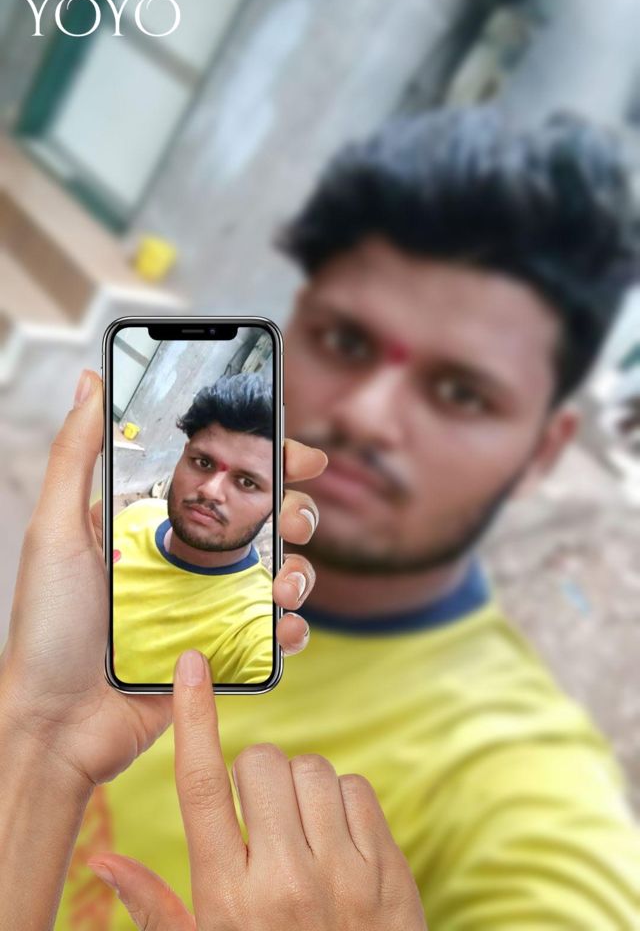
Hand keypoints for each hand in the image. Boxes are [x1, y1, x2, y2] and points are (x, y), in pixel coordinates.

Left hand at [0, 370, 326, 788]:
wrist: (55, 725)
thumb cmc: (48, 627)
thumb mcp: (56, 530)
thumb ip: (76, 453)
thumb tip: (90, 380)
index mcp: (158, 523)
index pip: (225, 478)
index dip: (268, 460)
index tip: (299, 454)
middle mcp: (190, 560)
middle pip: (266, 521)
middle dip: (295, 512)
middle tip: (294, 520)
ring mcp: (210, 606)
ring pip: (281, 573)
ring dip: (301, 571)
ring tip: (284, 585)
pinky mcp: (223, 653)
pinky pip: (274, 634)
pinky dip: (292, 628)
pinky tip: (284, 628)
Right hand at [87, 649, 427, 930]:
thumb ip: (153, 906)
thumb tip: (99, 859)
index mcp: (228, 898)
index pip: (200, 787)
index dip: (194, 718)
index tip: (191, 664)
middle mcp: (285, 880)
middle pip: (261, 763)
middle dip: (255, 773)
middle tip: (260, 815)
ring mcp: (344, 874)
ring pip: (313, 769)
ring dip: (299, 785)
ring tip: (298, 830)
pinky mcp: (388, 870)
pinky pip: (358, 788)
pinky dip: (342, 800)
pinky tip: (335, 839)